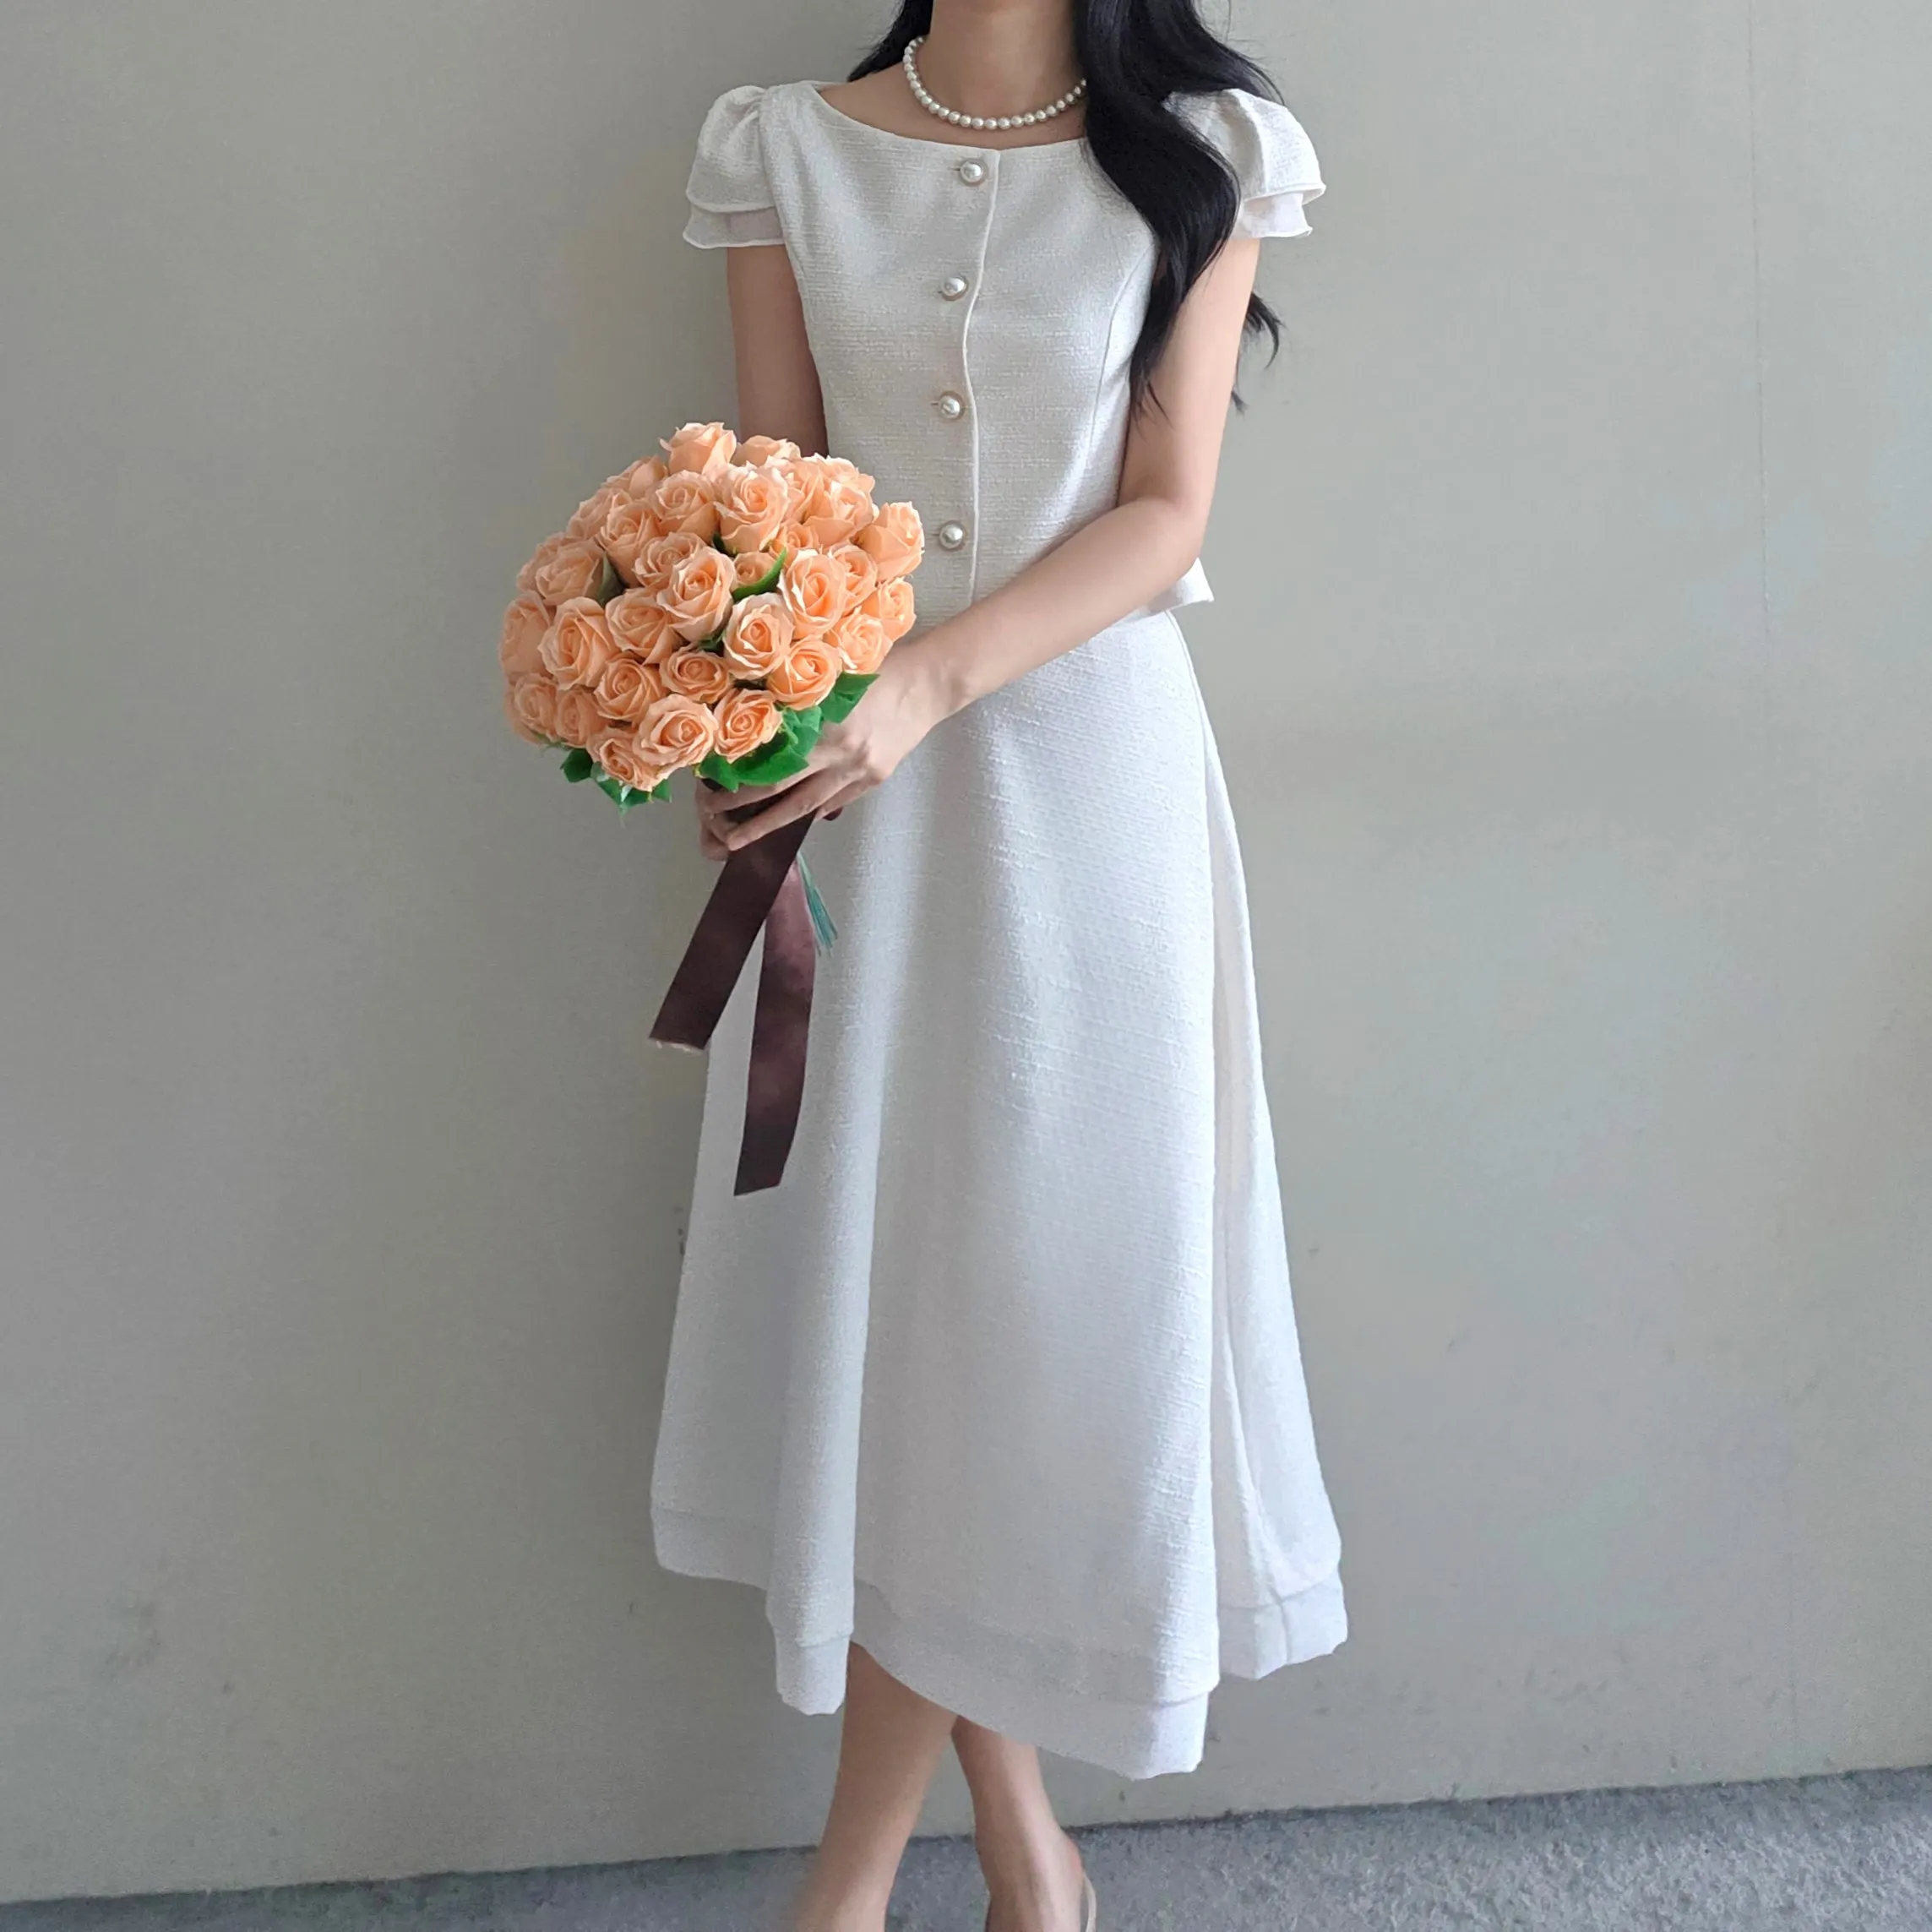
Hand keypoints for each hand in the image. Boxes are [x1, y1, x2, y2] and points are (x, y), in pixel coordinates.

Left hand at [696, 646, 955, 855]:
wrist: (928, 684)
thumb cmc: (878, 670)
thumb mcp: (833, 678)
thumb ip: (801, 705)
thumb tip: (761, 730)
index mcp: (827, 725)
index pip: (772, 758)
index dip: (740, 774)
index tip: (711, 782)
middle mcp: (841, 754)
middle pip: (782, 790)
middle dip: (744, 809)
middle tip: (711, 819)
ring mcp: (858, 772)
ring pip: (805, 806)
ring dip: (769, 825)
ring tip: (738, 840)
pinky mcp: (873, 780)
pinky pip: (834, 801)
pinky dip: (809, 811)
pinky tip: (789, 820)